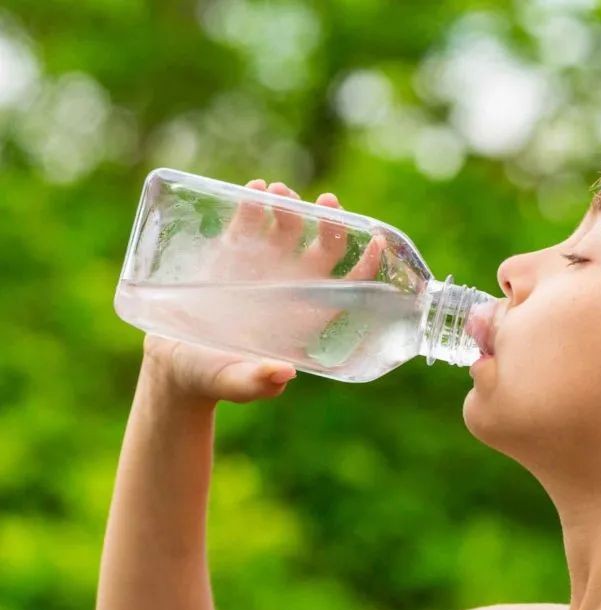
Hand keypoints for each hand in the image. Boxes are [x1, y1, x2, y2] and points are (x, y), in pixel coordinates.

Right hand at [142, 179, 383, 404]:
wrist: (175, 360)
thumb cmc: (213, 377)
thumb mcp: (233, 382)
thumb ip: (256, 382)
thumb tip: (282, 375)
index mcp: (306, 316)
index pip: (349, 287)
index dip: (367, 266)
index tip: (378, 243)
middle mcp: (293, 285)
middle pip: (326, 248)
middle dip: (332, 224)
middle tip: (327, 202)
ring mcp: (264, 264)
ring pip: (291, 226)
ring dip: (291, 205)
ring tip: (278, 190)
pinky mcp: (233, 251)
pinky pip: (250, 220)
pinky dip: (254, 203)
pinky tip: (256, 189)